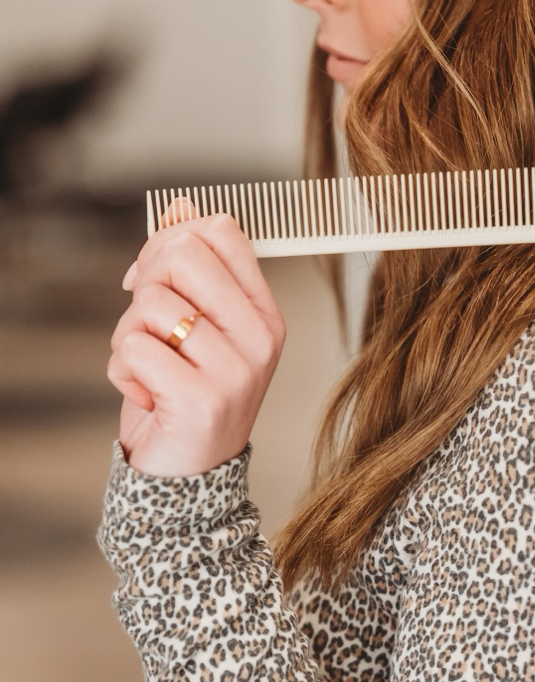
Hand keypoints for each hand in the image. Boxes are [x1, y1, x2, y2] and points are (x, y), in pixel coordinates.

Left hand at [108, 203, 285, 476]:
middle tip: (151, 326)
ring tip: (151, 367)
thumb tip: (182, 209)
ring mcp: (237, 370)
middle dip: (145, 284)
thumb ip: (190, 270)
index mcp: (264, 314)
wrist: (189, 473)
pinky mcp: (201, 399)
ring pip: (149, 303)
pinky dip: (122, 372)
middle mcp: (260, 339)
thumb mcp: (196, 326)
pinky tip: (147, 393)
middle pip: (182, 255)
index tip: (159, 278)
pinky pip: (132, 349)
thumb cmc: (189, 394)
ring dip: (127, 335)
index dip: (173, 242)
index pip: (222, 233)